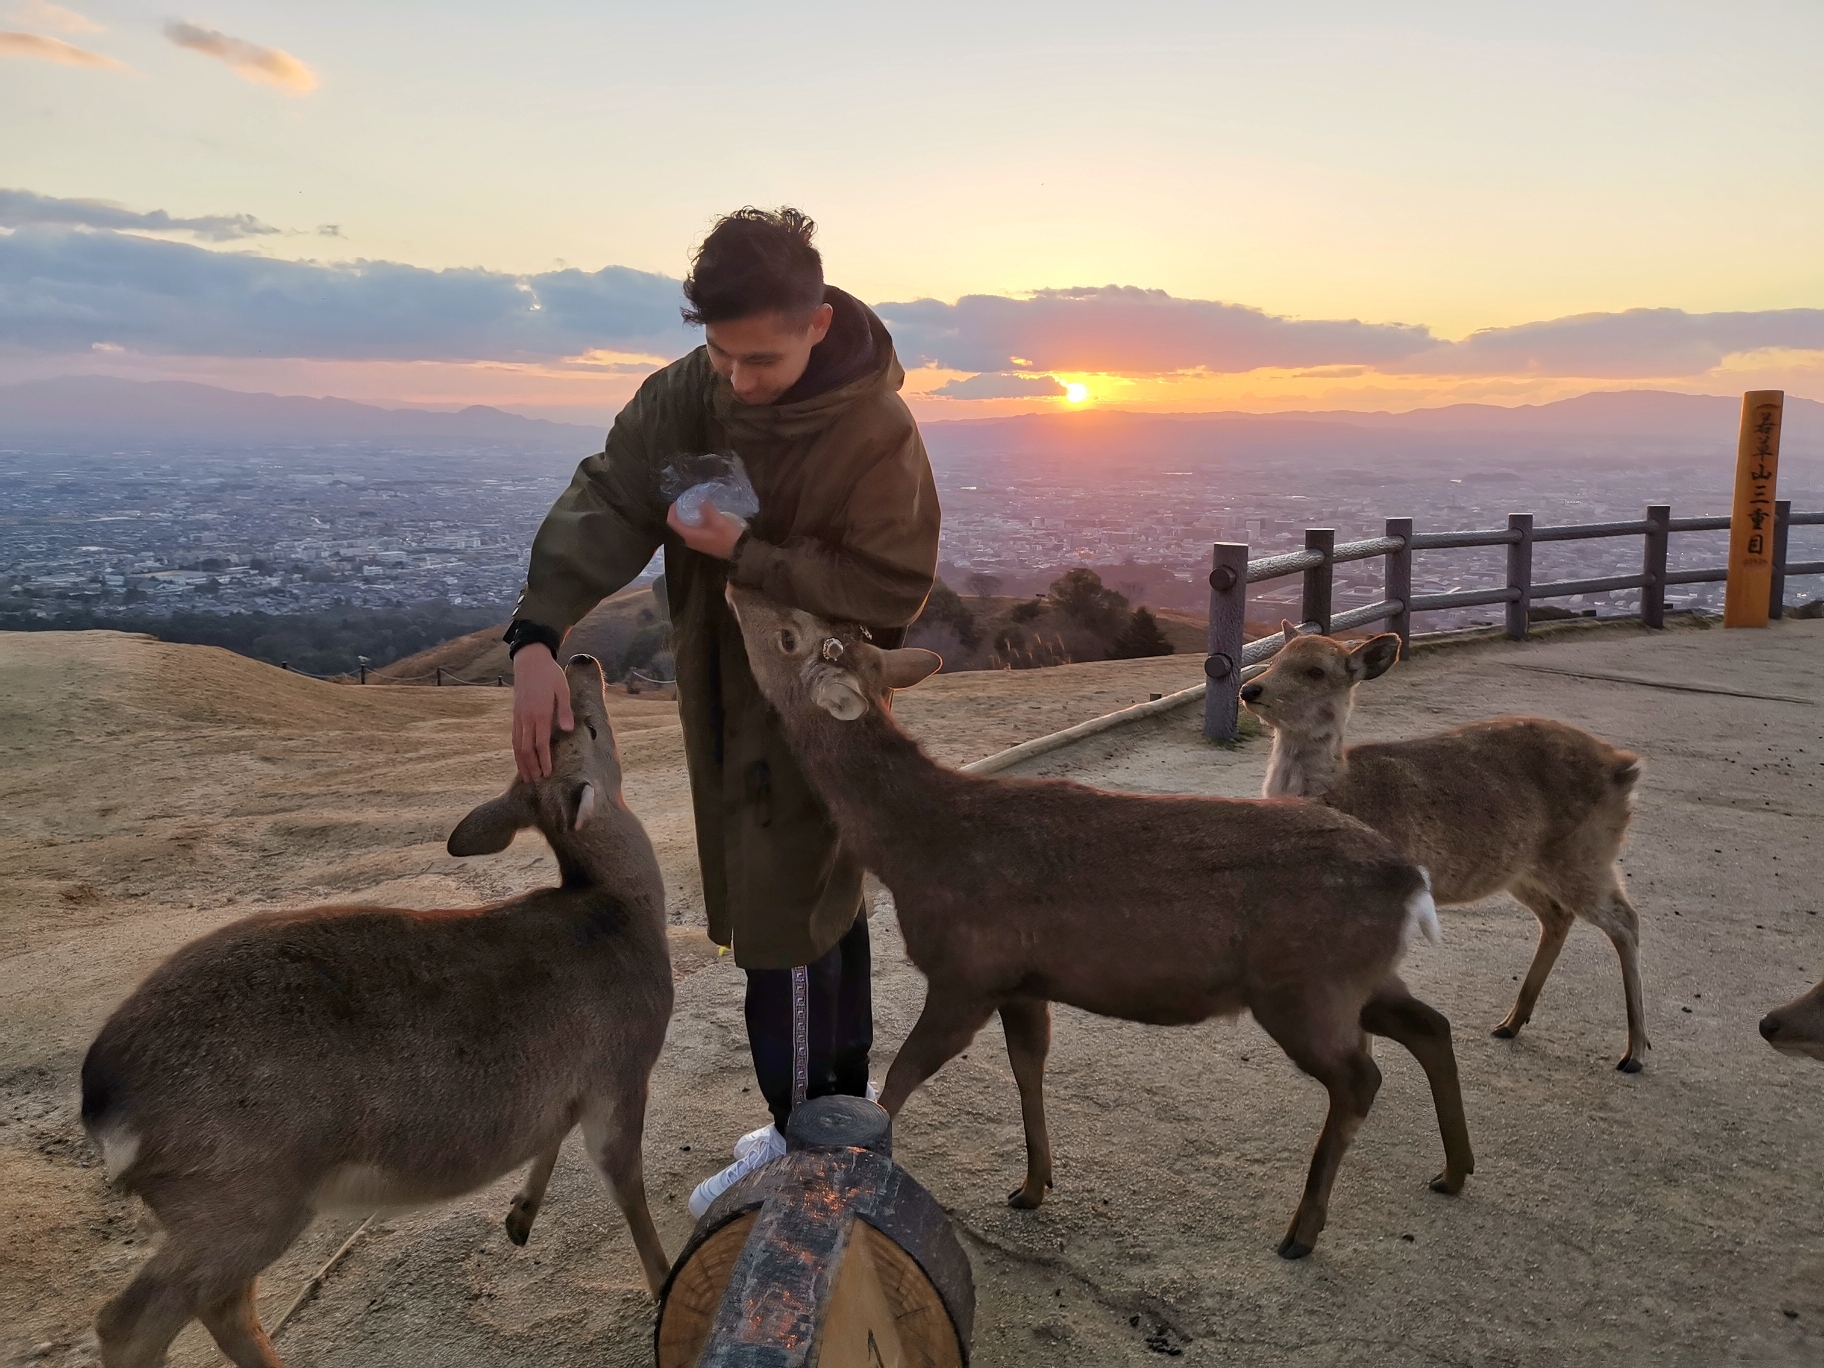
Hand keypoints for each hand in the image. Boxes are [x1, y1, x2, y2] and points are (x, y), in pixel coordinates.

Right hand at [511, 644, 572, 780]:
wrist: (529, 661)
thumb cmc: (549, 675)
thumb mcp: (562, 689)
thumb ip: (564, 711)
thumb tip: (568, 730)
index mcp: (540, 713)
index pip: (541, 743)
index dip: (544, 760)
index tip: (547, 773)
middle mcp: (526, 718)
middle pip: (526, 749)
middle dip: (531, 767)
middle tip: (537, 782)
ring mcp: (519, 717)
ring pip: (517, 745)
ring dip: (522, 762)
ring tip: (527, 777)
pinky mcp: (515, 715)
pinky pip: (514, 737)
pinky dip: (516, 751)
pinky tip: (520, 760)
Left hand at [666, 498, 744, 558]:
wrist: (738, 550)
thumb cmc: (727, 537)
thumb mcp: (718, 520)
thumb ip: (707, 508)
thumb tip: (700, 498)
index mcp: (689, 535)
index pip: (672, 522)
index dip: (672, 510)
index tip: (678, 501)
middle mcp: (689, 540)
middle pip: (677, 525)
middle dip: (679, 512)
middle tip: (686, 501)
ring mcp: (695, 542)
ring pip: (684, 528)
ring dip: (686, 517)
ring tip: (694, 505)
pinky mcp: (701, 542)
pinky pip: (691, 530)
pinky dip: (693, 521)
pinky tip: (701, 515)